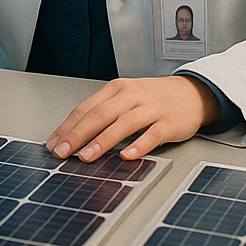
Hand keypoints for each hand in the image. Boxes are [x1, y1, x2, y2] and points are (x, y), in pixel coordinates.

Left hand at [46, 75, 220, 160]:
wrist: (191, 93)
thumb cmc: (152, 99)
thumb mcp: (125, 99)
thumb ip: (103, 115)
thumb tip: (74, 137)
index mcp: (116, 89)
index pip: (86, 108)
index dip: (68, 126)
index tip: (53, 144)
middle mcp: (131, 95)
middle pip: (99, 115)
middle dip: (77, 134)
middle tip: (62, 152)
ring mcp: (151, 108)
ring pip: (122, 123)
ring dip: (102, 141)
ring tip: (87, 156)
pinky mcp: (169, 122)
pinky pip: (152, 134)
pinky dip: (139, 144)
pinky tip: (127, 155)